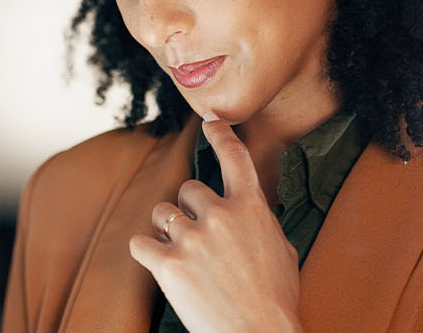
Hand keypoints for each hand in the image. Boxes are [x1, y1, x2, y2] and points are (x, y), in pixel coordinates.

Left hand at [128, 118, 302, 331]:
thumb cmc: (275, 301)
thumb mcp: (282, 251)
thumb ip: (261, 223)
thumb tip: (251, 212)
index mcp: (252, 209)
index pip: (234, 158)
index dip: (220, 135)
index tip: (210, 121)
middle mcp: (221, 216)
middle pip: (188, 189)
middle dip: (189, 211)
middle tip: (199, 240)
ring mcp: (192, 238)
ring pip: (161, 214)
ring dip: (166, 231)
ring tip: (183, 257)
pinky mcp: (168, 263)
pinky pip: (140, 243)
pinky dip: (146, 253)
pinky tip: (161, 266)